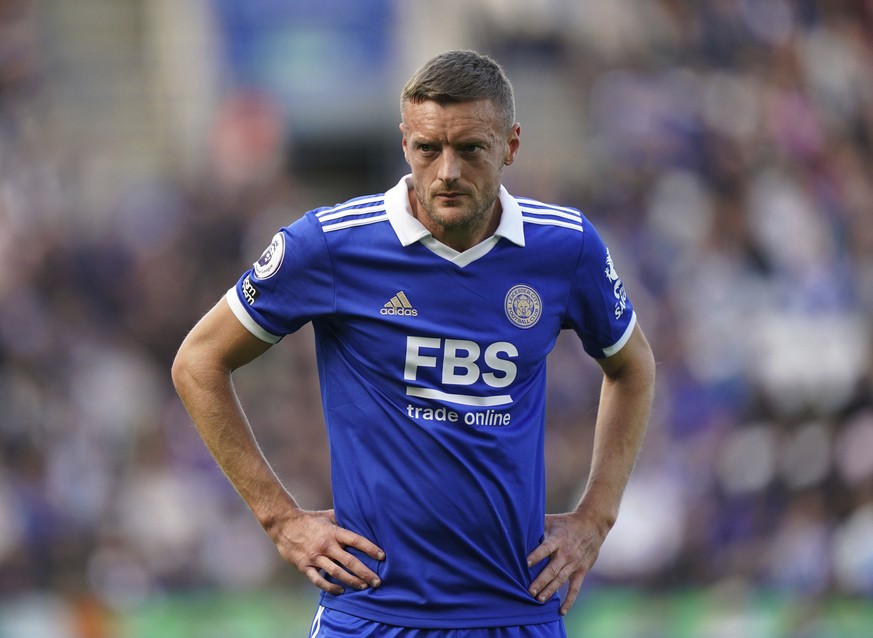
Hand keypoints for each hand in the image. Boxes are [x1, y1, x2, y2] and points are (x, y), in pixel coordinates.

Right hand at [267, 508, 384, 594]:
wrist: (283, 524)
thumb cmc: (309, 519)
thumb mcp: (327, 515)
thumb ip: (342, 519)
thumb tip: (359, 517)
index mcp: (333, 532)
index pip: (356, 540)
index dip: (370, 548)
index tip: (382, 556)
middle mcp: (326, 545)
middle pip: (350, 561)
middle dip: (365, 572)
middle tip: (378, 581)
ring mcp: (315, 557)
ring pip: (337, 572)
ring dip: (352, 581)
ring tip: (364, 587)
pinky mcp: (305, 566)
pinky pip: (319, 580)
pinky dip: (331, 587)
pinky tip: (341, 590)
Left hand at [526, 512, 606, 614]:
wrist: (593, 525)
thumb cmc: (566, 522)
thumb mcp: (552, 520)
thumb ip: (537, 525)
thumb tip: (518, 526)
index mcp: (558, 539)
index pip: (546, 548)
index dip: (536, 555)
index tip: (525, 563)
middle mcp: (566, 553)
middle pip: (552, 569)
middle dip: (541, 580)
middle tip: (529, 591)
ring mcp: (574, 563)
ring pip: (561, 579)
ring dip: (550, 590)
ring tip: (539, 599)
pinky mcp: (581, 570)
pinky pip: (575, 588)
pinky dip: (569, 600)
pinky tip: (561, 611)